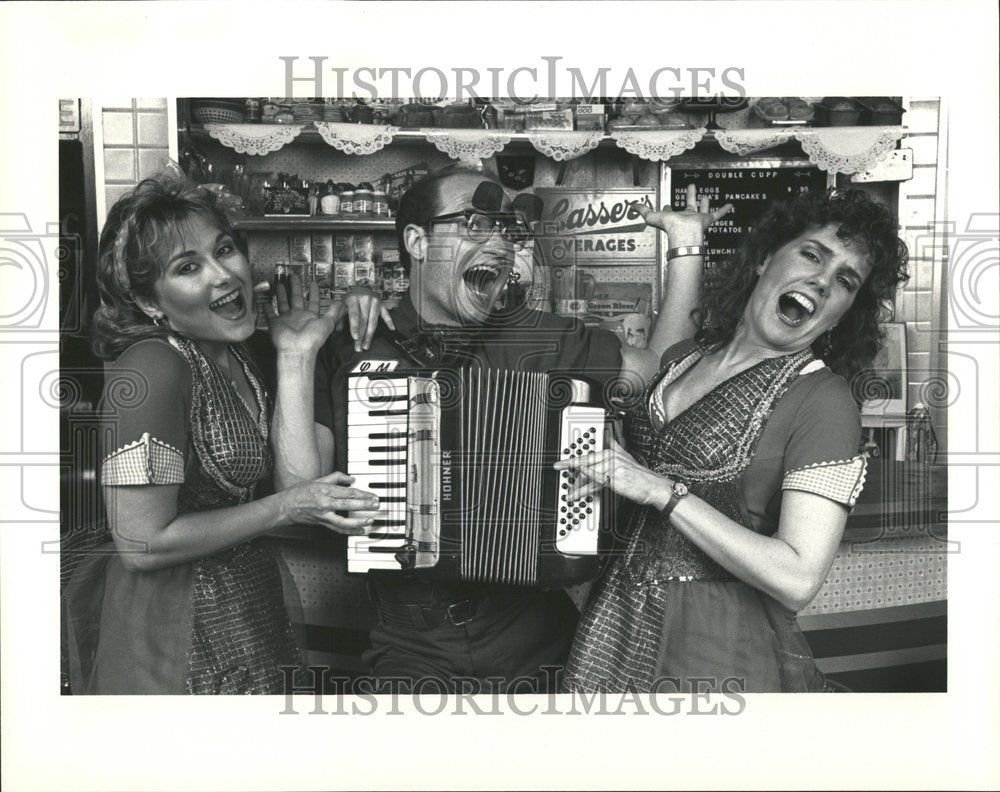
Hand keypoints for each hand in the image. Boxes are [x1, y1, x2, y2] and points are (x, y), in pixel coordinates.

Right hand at [263, 276, 340, 355]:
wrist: (297, 350)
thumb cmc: (312, 339)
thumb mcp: (327, 323)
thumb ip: (333, 312)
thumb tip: (340, 303)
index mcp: (310, 316)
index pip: (313, 301)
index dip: (313, 292)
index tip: (313, 283)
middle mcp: (298, 316)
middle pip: (296, 298)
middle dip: (295, 287)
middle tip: (294, 277)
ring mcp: (286, 319)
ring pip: (283, 303)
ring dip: (281, 294)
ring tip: (279, 284)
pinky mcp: (276, 323)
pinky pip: (270, 314)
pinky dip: (267, 308)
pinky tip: (266, 302)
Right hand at [278, 471, 380, 534]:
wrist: (286, 507)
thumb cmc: (300, 492)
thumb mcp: (318, 480)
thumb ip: (337, 477)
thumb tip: (352, 478)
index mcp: (325, 490)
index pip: (348, 492)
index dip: (363, 494)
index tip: (373, 496)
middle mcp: (325, 504)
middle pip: (349, 505)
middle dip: (365, 506)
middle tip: (376, 505)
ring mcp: (323, 516)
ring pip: (344, 521)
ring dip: (358, 522)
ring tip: (370, 520)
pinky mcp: (322, 524)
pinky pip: (338, 529)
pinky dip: (350, 531)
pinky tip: (360, 530)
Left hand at [341, 285, 394, 351]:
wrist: (361, 286)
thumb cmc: (351, 297)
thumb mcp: (342, 303)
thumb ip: (340, 316)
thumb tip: (337, 329)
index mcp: (353, 299)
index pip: (355, 315)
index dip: (355, 327)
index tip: (355, 337)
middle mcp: (365, 299)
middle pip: (364, 321)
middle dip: (361, 336)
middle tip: (359, 346)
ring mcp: (375, 302)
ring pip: (373, 321)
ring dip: (370, 335)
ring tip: (366, 345)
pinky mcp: (382, 304)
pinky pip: (386, 314)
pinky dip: (389, 322)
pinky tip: (391, 329)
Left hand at [554, 435, 672, 508]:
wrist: (654, 487)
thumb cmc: (640, 476)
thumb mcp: (627, 457)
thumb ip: (615, 446)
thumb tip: (608, 435)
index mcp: (613, 452)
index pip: (590, 453)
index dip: (575, 456)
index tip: (564, 459)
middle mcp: (613, 457)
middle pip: (587, 460)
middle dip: (570, 464)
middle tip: (557, 466)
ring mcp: (614, 467)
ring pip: (590, 473)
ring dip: (578, 485)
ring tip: (570, 492)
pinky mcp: (616, 478)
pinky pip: (598, 477)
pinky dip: (588, 476)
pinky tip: (580, 478)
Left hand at [634, 183, 733, 247]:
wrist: (685, 234)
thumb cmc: (670, 227)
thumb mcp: (652, 216)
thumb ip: (643, 210)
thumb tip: (631, 206)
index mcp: (674, 217)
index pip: (669, 212)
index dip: (666, 208)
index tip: (666, 204)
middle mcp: (686, 218)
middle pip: (688, 207)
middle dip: (689, 197)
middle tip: (691, 187)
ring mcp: (697, 219)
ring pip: (702, 210)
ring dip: (704, 203)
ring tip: (706, 196)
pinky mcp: (707, 220)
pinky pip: (717, 214)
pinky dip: (724, 210)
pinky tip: (729, 205)